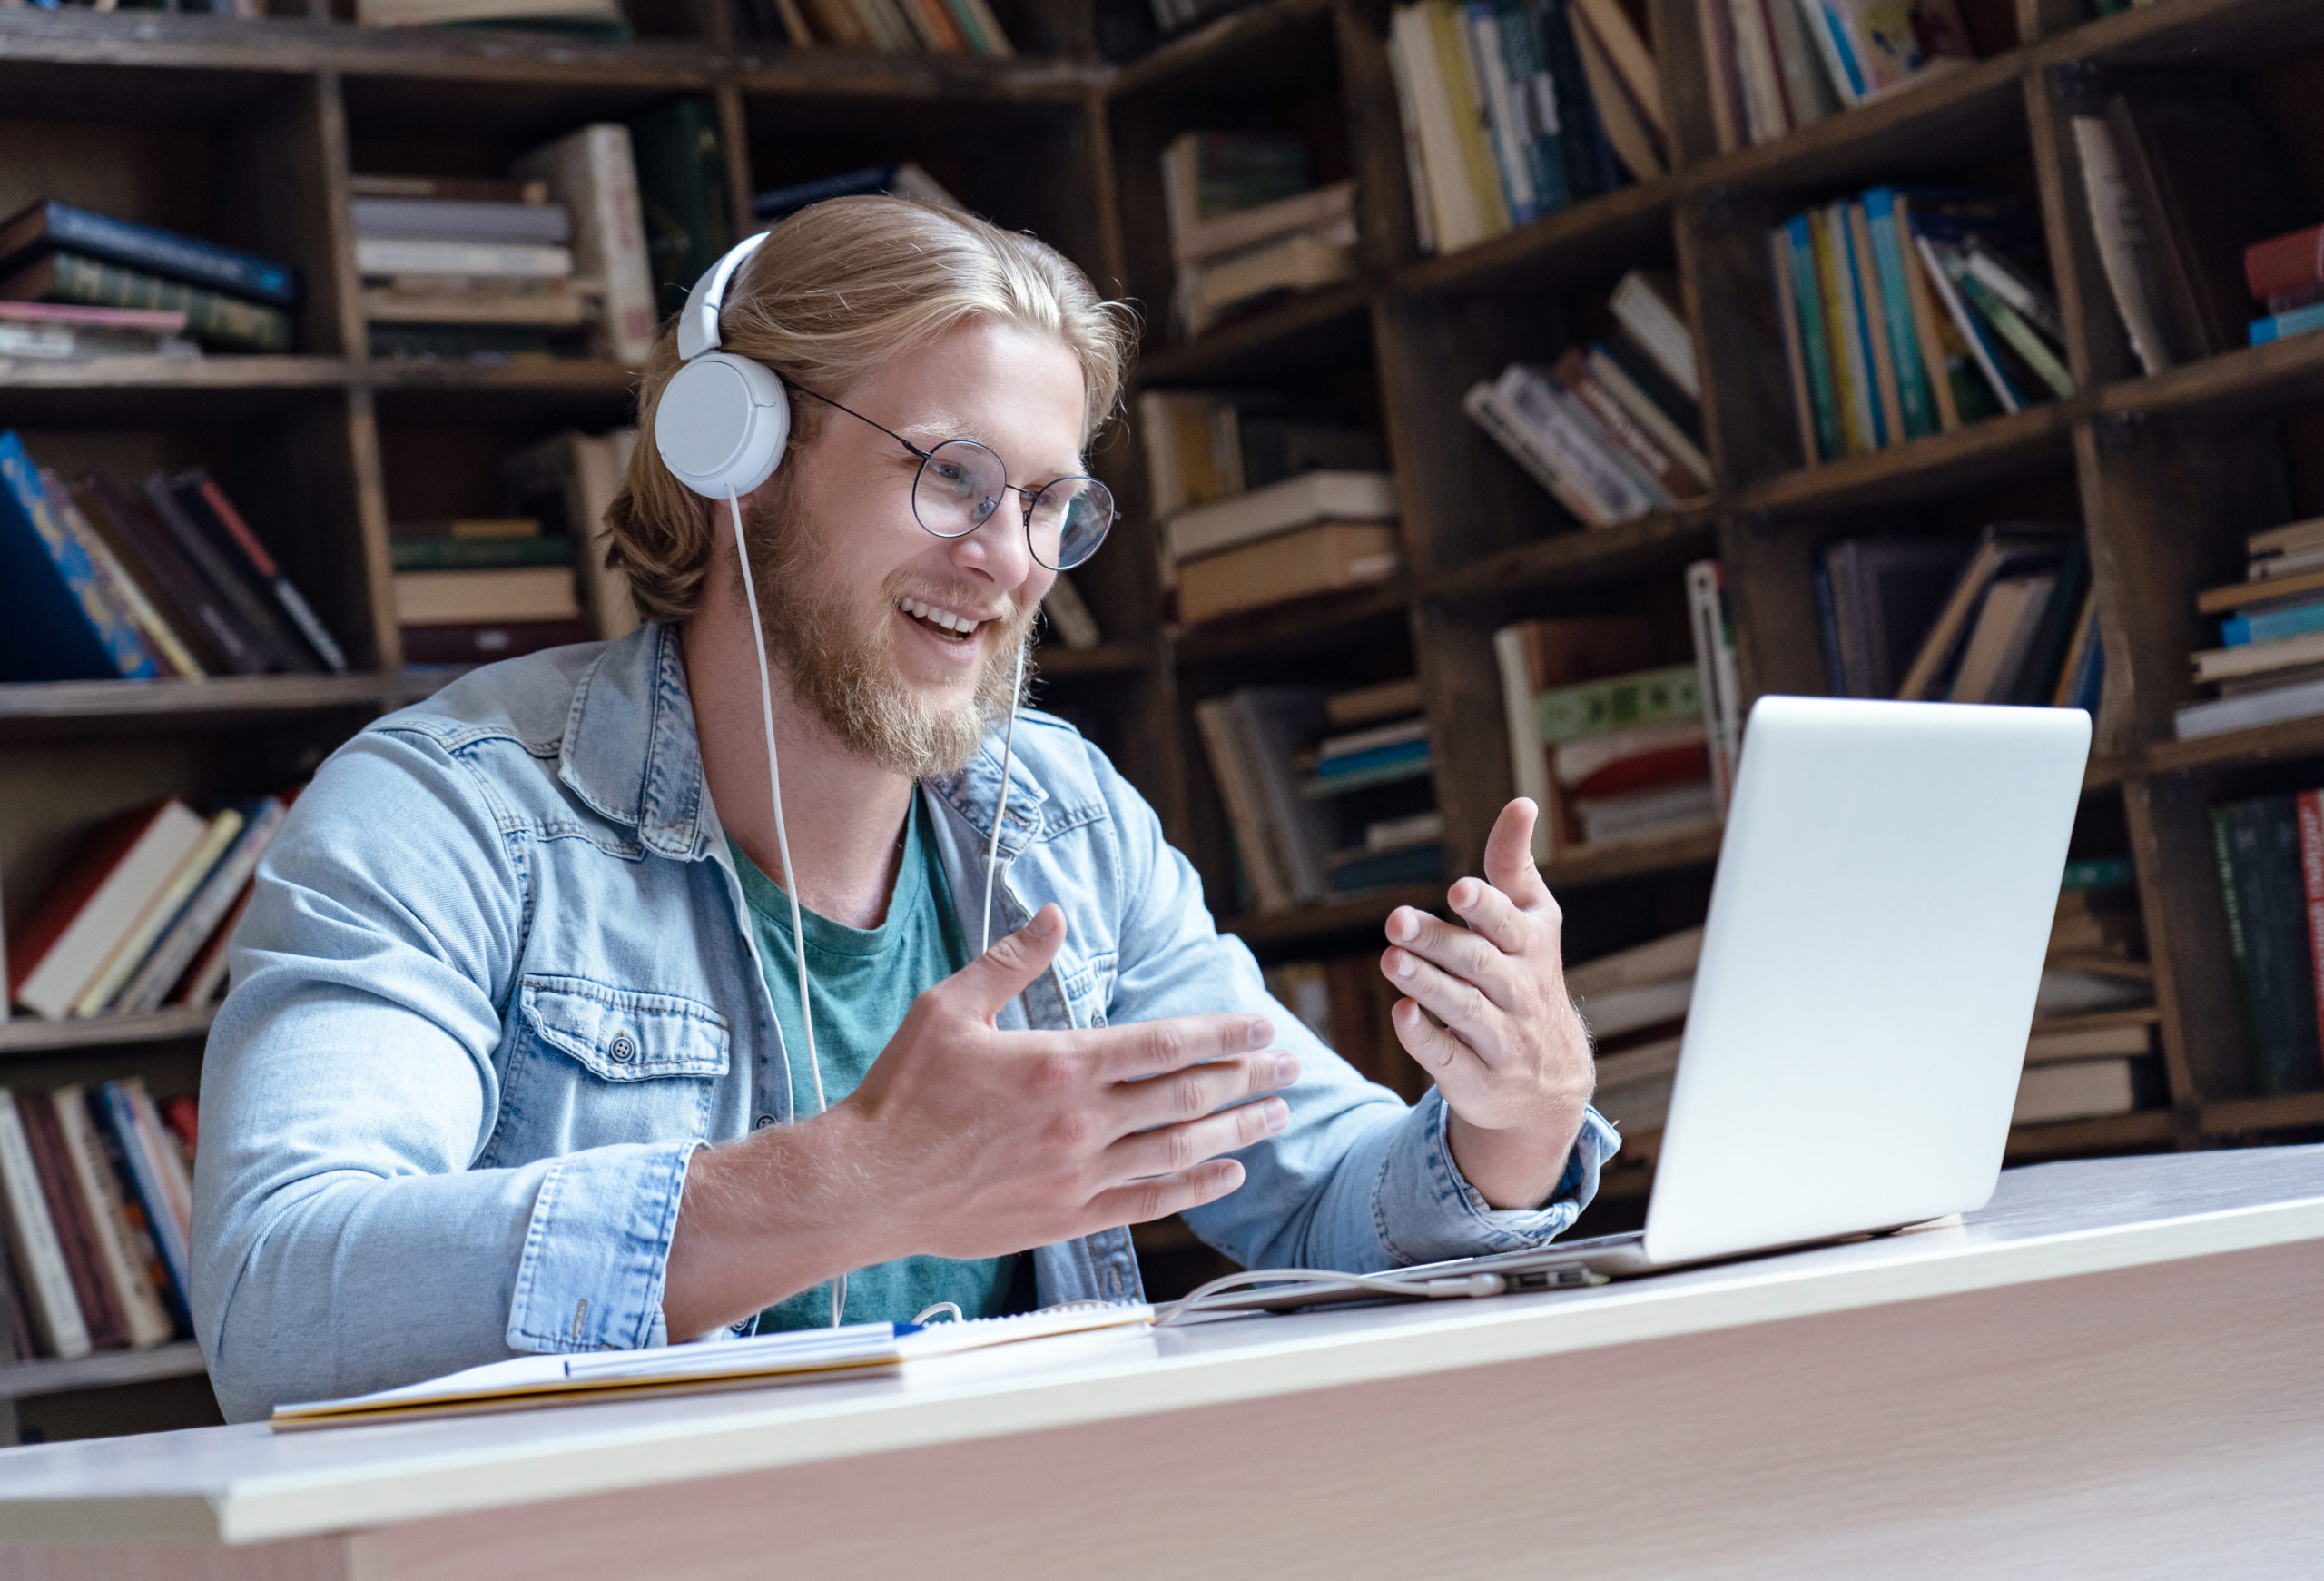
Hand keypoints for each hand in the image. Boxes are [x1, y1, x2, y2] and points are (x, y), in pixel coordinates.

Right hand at [665, 905, 1296, 1335]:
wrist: (867, 1182)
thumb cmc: (903, 1093)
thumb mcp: (949, 1007)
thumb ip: (1012, 962)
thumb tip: (1055, 916)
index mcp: (1061, 1063)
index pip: (1165, 1044)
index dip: (1223, 1034)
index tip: (1262, 1027)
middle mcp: (1082, 1120)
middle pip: (1188, 1095)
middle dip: (1248, 1077)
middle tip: (1292, 1067)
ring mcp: (1079, 1174)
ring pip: (1180, 1149)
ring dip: (1237, 1131)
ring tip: (1277, 1116)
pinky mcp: (1066, 1217)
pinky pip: (1149, 1202)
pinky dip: (1195, 1188)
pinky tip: (1229, 1174)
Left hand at [1379, 798, 1592, 1209]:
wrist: (1549, 1085)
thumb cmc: (1526, 977)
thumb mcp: (1530, 923)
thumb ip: (1513, 865)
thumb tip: (1521, 802)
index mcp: (1533, 949)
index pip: (1510, 924)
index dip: (1486, 906)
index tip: (1458, 888)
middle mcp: (1521, 994)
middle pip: (1478, 965)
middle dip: (1439, 942)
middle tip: (1396, 921)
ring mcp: (1501, 1040)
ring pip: (1463, 1010)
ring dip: (1426, 984)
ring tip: (1391, 959)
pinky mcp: (1475, 1079)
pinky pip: (1449, 1058)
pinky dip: (1425, 1038)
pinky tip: (1401, 1013)